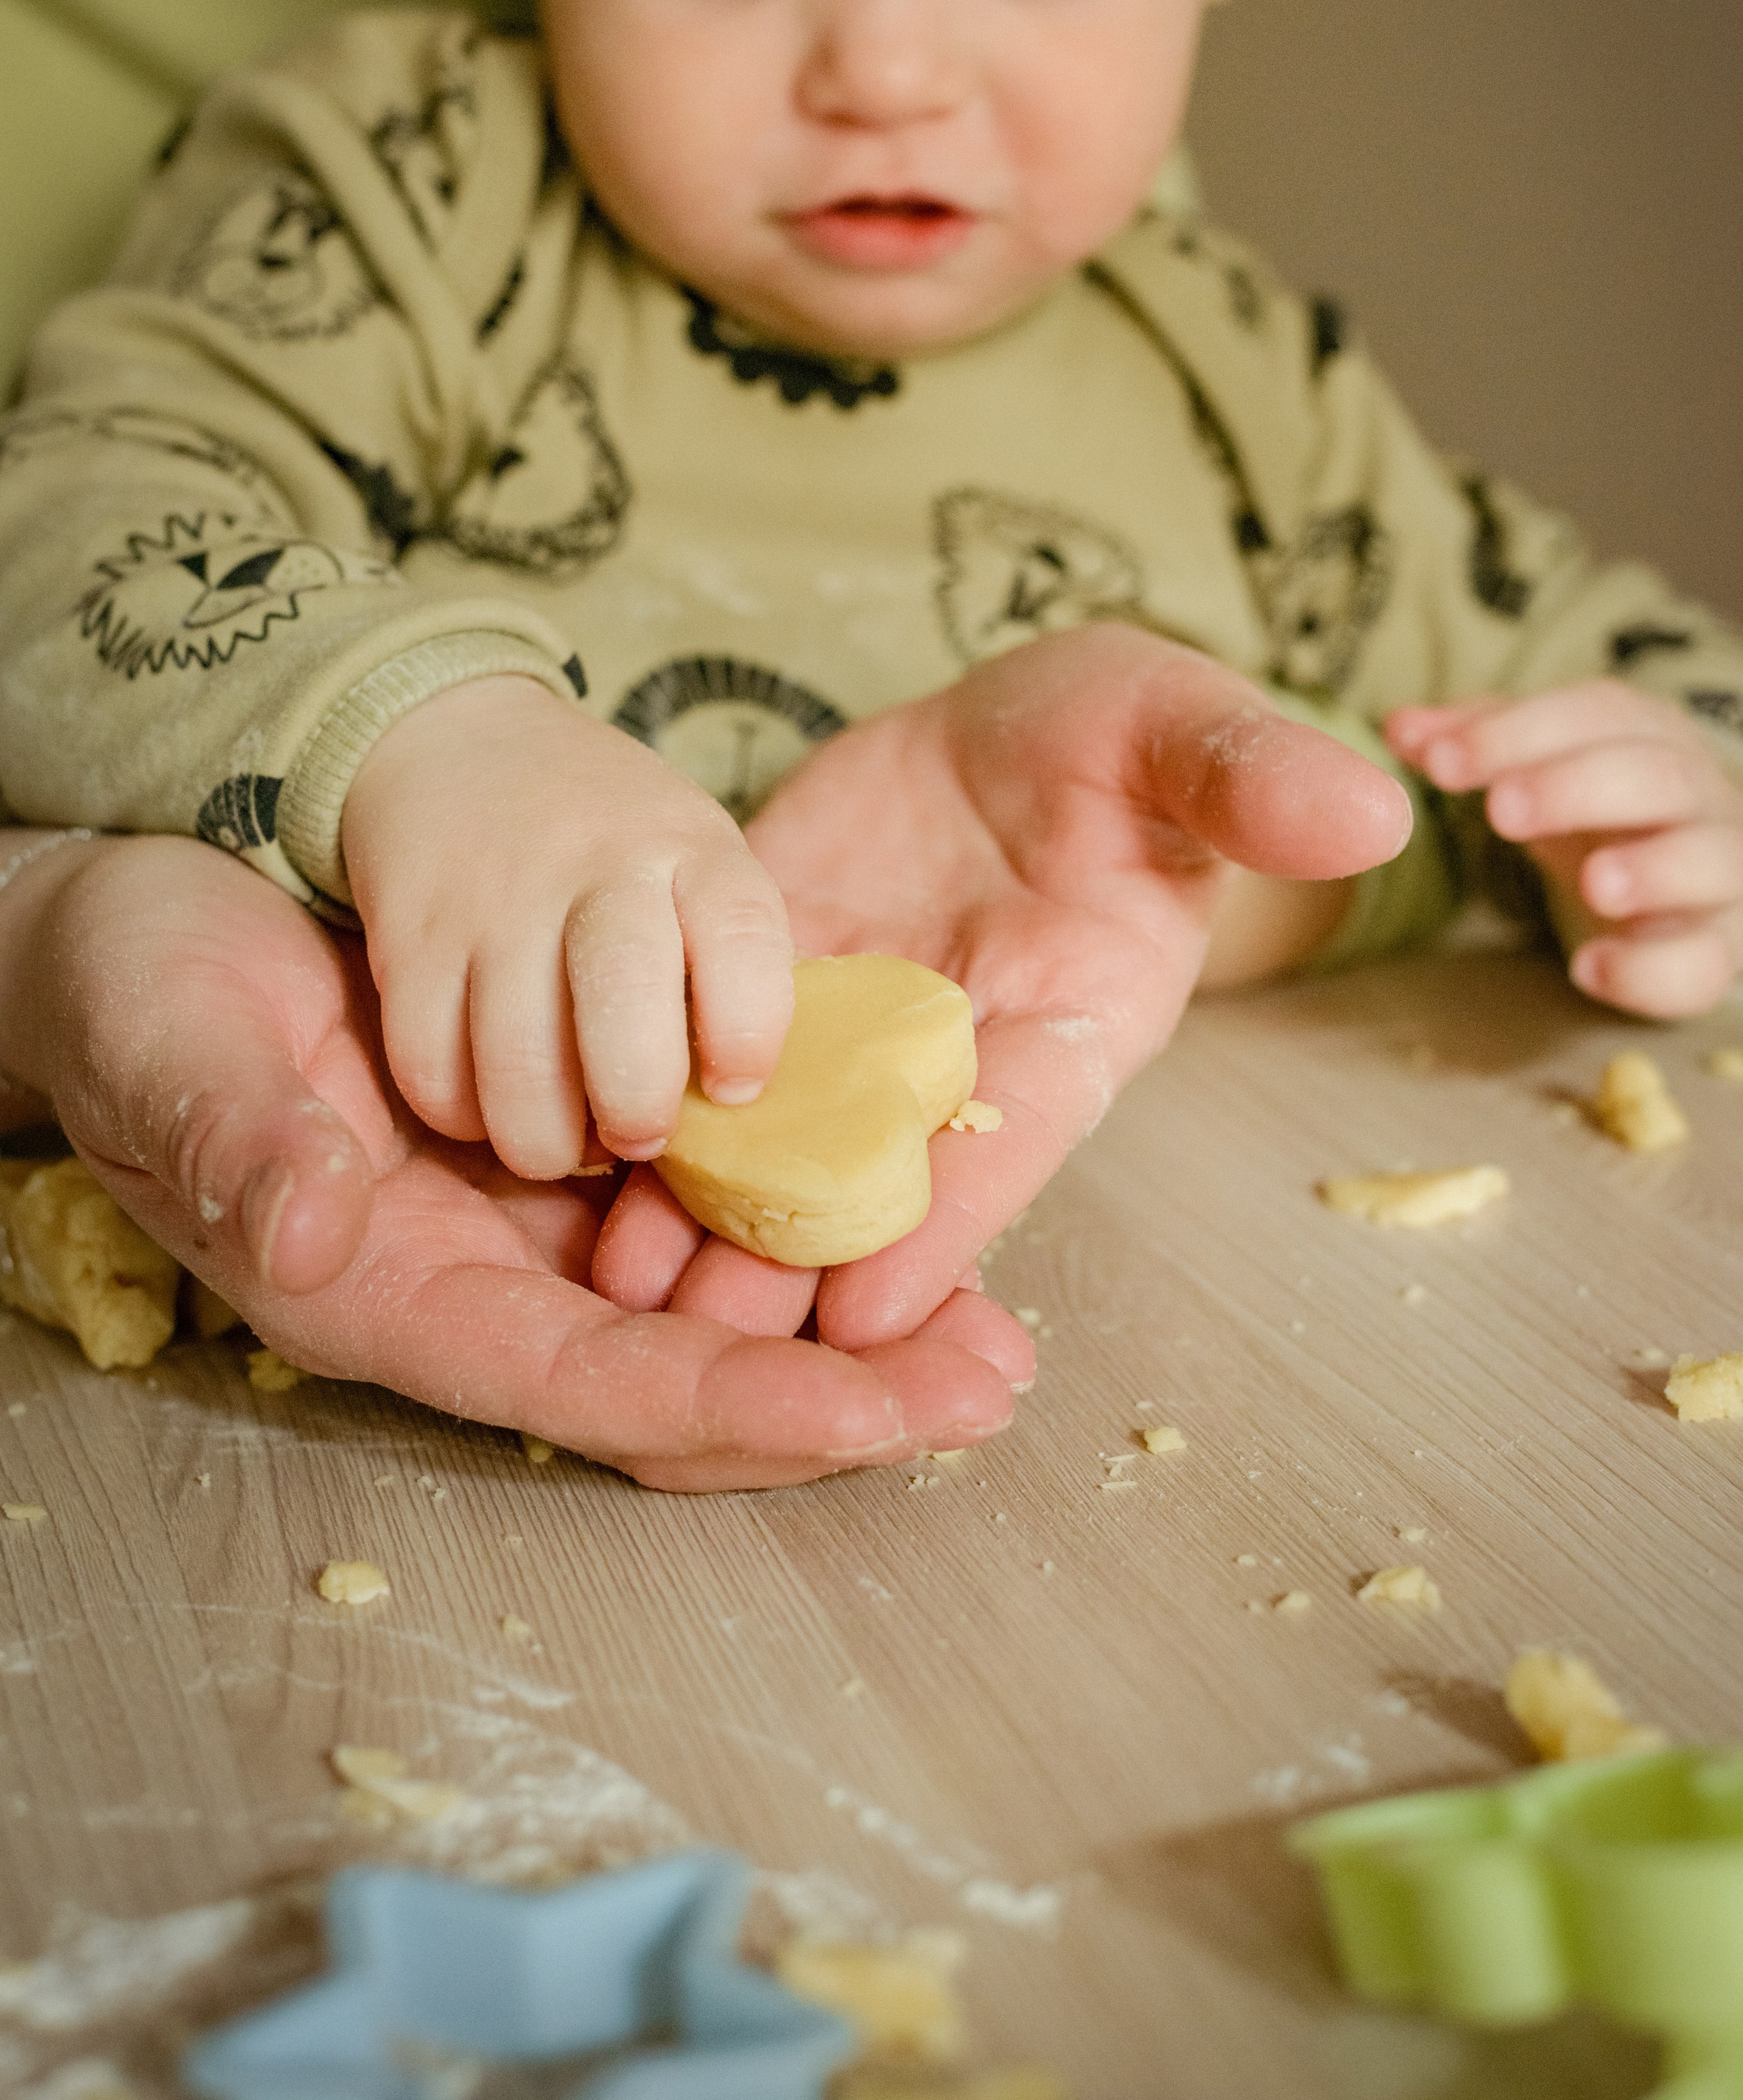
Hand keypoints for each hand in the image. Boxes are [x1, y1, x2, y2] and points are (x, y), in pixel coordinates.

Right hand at [0, 834, 1019, 1489]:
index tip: (870, 1415)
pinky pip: (709, 1214)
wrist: (151, 926)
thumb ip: (235, 1145)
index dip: (728, 1410)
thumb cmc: (141, 997)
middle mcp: (486, 1282)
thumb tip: (307, 1237)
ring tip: (1002, 1340)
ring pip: (718, 1314)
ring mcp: (536, 1222)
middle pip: (683, 1385)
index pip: (585, 1388)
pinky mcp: (570, 1148)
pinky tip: (909, 1205)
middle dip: (840, 1399)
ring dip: (856, 1330)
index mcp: (396, 1294)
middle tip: (998, 1385)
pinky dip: (809, 1224)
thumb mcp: (172, 1051)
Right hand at [342, 677, 794, 1175]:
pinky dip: (464, 1117)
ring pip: (515, 1063)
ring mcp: (493, 902)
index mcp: (688, 847)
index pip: (743, 934)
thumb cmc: (606, 837)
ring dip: (546, 1139)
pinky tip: (492, 1106)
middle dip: (638, 1104)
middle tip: (639, 1135)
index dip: (750, 1033)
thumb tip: (732, 1104)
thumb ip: (719, 959)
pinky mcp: (408, 942)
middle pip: (624, 999)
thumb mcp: (689, 857)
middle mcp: (594, 865)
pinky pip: (430, 1069)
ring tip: (566, 1140)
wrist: (459, 746)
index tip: (734, 1089)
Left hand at [589, 627, 1412, 1347]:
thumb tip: (1373, 803)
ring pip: (794, 1168)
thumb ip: (1251, 770)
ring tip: (624, 1308)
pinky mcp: (776, 1016)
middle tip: (710, 1361)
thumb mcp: (1175, 722)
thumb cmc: (1113, 731)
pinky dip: (666, 1158)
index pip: (1020, 1135)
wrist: (999, 734)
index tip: (872, 1303)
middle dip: (811, 1282)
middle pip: (892, 1192)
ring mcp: (863, 1050)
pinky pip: (720, 1099)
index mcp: (1080, 1020)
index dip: (952, 1219)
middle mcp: (968, 1067)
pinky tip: (588, 1206)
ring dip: (720, 1244)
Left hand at [1388, 682, 1742, 1016]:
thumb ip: (1480, 744)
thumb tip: (1398, 728)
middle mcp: (1697, 797)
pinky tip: (1589, 969)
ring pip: (1709, 861)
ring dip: (1654, 869)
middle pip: (1656, 776)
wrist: (1693, 888)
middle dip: (1577, 787)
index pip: (1596, 713)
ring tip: (1594, 882)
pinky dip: (1649, 969)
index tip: (1439, 761)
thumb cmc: (1608, 814)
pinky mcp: (1720, 948)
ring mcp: (1720, 874)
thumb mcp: (1547, 769)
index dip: (1518, 731)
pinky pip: (1702, 962)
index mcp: (1651, 737)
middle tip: (1501, 810)